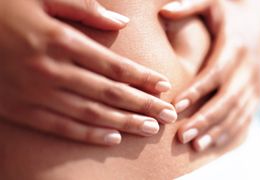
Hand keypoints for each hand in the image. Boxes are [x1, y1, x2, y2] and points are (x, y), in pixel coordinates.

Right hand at [0, 0, 176, 145]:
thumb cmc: (2, 7)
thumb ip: (84, 8)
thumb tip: (121, 24)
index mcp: (61, 40)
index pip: (114, 65)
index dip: (142, 78)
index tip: (164, 87)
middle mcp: (53, 70)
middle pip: (110, 93)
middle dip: (143, 105)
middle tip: (169, 116)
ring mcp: (37, 93)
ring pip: (91, 113)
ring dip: (124, 123)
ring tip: (150, 129)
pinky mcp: (22, 110)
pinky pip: (61, 127)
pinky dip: (89, 135)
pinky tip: (112, 138)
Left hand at [161, 0, 259, 150]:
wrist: (259, 26)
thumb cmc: (228, 16)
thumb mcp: (212, 3)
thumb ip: (190, 4)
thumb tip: (164, 10)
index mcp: (235, 46)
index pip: (215, 72)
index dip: (197, 90)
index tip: (177, 105)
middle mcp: (249, 67)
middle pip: (227, 98)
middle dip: (205, 118)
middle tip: (183, 135)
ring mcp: (256, 83)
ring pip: (237, 112)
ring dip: (217, 130)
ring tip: (196, 146)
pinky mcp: (258, 94)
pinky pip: (246, 117)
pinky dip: (230, 132)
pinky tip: (213, 144)